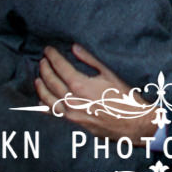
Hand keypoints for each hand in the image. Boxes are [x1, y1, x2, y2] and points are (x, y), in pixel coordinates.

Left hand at [35, 44, 153, 143]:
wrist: (134, 124)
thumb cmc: (125, 97)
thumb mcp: (109, 74)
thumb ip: (90, 60)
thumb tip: (74, 48)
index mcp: (81, 86)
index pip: (60, 67)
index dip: (52, 57)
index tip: (48, 49)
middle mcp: (72, 100)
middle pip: (51, 82)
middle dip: (45, 69)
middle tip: (42, 60)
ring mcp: (72, 114)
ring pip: (48, 99)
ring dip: (41, 87)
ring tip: (38, 78)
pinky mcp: (75, 123)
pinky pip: (54, 114)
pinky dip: (45, 106)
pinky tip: (41, 102)